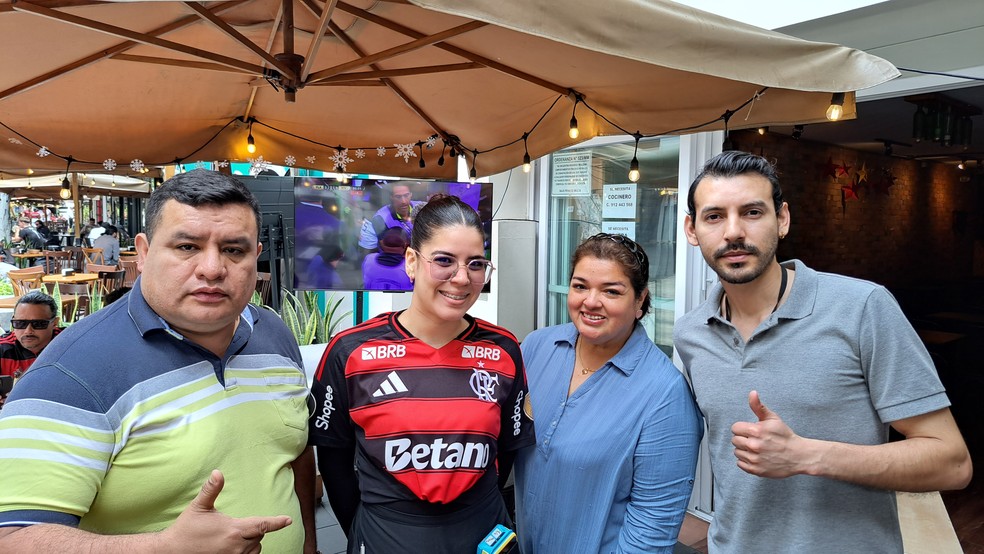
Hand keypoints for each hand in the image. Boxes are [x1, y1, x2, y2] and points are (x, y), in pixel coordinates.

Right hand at [160, 469, 292, 553]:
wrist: (172, 552)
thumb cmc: (186, 529)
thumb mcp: (199, 507)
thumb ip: (211, 490)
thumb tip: (218, 473)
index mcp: (233, 530)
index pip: (262, 525)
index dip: (277, 522)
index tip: (288, 520)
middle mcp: (237, 546)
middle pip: (259, 536)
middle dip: (254, 530)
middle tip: (236, 525)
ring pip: (255, 549)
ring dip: (251, 542)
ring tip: (233, 537)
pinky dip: (247, 552)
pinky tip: (236, 547)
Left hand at [730, 391, 806, 478]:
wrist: (798, 455)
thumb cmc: (785, 436)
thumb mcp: (773, 418)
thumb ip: (759, 407)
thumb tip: (752, 393)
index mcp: (756, 431)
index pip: (735, 428)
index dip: (742, 428)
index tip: (751, 430)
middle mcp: (754, 445)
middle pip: (734, 440)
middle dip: (743, 438)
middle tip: (754, 440)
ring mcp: (755, 459)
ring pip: (737, 452)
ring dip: (744, 450)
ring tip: (756, 449)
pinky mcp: (756, 470)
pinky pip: (740, 464)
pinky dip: (746, 461)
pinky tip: (756, 457)